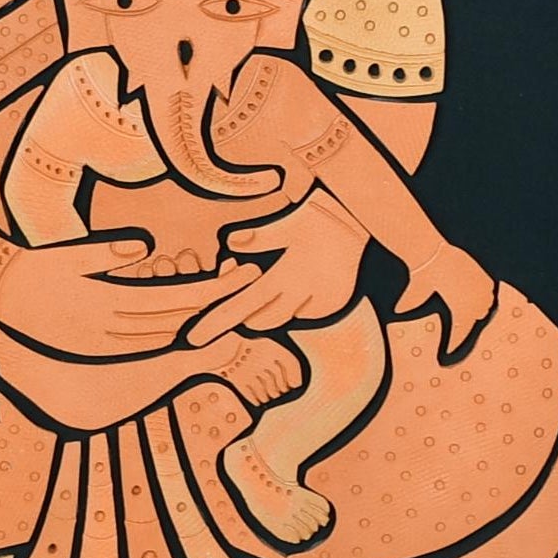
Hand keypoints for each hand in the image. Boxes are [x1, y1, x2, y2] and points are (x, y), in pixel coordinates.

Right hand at [0, 238, 254, 358]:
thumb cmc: (33, 268)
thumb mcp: (68, 254)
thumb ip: (107, 253)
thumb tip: (146, 245)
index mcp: (107, 306)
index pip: (175, 300)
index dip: (213, 290)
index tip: (241, 275)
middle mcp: (109, 332)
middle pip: (177, 321)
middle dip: (216, 304)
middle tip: (249, 285)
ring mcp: (103, 344)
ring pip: (163, 336)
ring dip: (197, 321)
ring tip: (226, 303)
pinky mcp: (94, 348)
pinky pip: (143, 344)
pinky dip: (170, 334)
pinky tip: (187, 322)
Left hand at [185, 190, 368, 343]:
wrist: (364, 222)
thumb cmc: (320, 219)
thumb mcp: (287, 225)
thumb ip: (258, 238)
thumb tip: (231, 245)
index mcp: (287, 275)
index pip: (243, 305)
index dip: (217, 322)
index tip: (193, 338)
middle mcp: (304, 296)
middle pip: (260, 321)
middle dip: (244, 312)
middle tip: (241, 289)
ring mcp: (321, 304)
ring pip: (282, 317)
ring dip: (271, 305)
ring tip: (277, 276)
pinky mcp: (333, 306)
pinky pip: (303, 313)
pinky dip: (294, 302)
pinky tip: (302, 277)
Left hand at [398, 241, 496, 360]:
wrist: (433, 254)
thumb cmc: (423, 276)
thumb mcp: (415, 294)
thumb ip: (409, 304)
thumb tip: (398, 310)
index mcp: (460, 310)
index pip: (461, 333)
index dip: (455, 344)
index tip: (449, 351)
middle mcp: (473, 301)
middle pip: (476, 319)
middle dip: (467, 325)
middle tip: (459, 329)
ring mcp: (480, 288)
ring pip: (486, 305)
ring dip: (479, 309)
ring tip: (470, 313)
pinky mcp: (483, 276)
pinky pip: (489, 291)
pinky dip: (484, 295)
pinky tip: (479, 296)